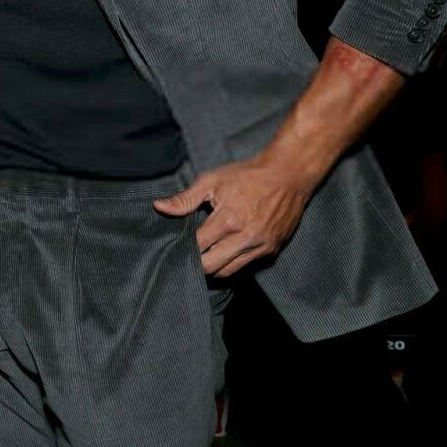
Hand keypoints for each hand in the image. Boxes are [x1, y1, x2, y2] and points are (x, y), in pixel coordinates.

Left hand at [154, 153, 314, 277]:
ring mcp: (260, 247)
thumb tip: (159, 207)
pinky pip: (246, 266)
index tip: (177, 243)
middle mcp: (245, 239)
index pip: (197, 246)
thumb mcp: (212, 181)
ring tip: (203, 256)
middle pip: (211, 266)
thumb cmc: (247, 175)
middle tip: (187, 254)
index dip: (184, 247)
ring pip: (228, 271)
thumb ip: (185, 199)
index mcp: (228, 221)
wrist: (288, 175)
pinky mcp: (271, 249)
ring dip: (213, 267)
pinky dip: (231, 263)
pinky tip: (222, 254)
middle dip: (196, 263)